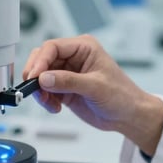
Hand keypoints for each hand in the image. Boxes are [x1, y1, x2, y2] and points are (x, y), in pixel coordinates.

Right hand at [23, 35, 162, 154]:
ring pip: (40, 76)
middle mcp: (73, 58)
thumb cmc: (122, 95)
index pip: (52, 47)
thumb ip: (68, 81)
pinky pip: (44, 90)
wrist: (128, 115)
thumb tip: (45, 78)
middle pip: (42, 59)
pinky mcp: (63, 88)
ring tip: (50, 103)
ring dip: (39, 91)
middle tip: (35, 90)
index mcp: (83, 47)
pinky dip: (45, 99)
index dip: (40, 61)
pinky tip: (55, 107)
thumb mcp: (96, 87)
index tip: (34, 77)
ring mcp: (67, 73)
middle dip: (36, 75)